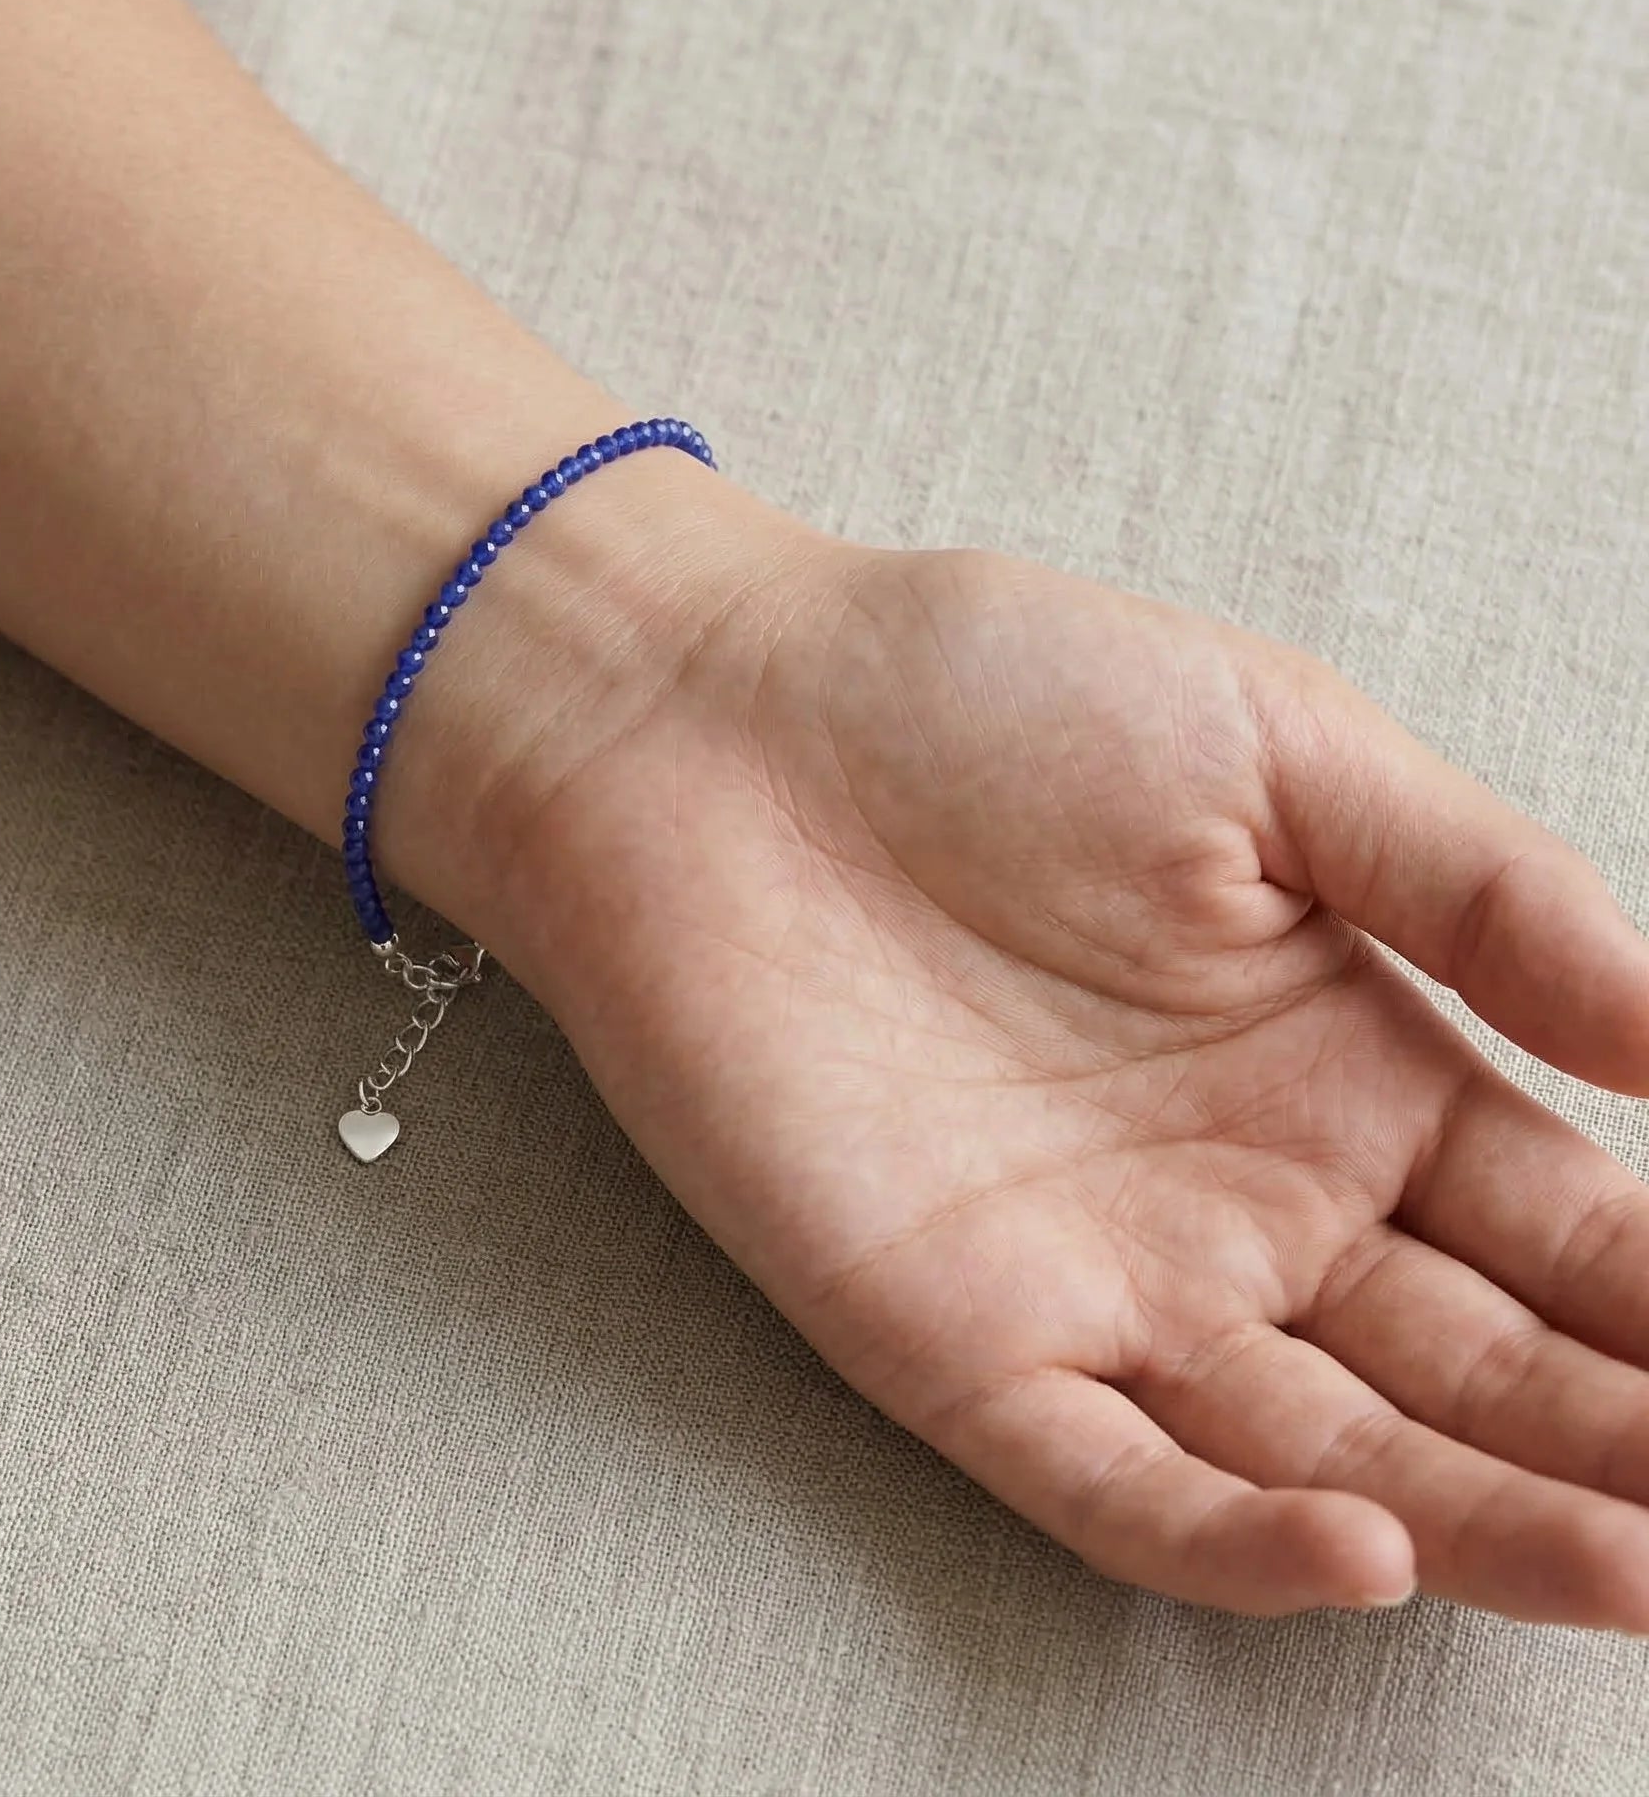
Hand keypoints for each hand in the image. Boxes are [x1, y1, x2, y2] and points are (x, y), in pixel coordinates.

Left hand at [480, 501, 1648, 1625]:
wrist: (710, 721)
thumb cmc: (976, 696)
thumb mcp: (1275, 745)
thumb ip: (1481, 889)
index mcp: (1340, 1063)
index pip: (1565, 1229)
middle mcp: (1240, 1197)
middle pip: (1471, 1371)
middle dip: (1611, 1446)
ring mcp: (1097, 1277)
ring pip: (1319, 1454)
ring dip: (1473, 1524)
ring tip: (1632, 1570)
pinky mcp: (947, 1329)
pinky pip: (1103, 1473)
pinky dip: (1227, 1532)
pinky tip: (1361, 1545)